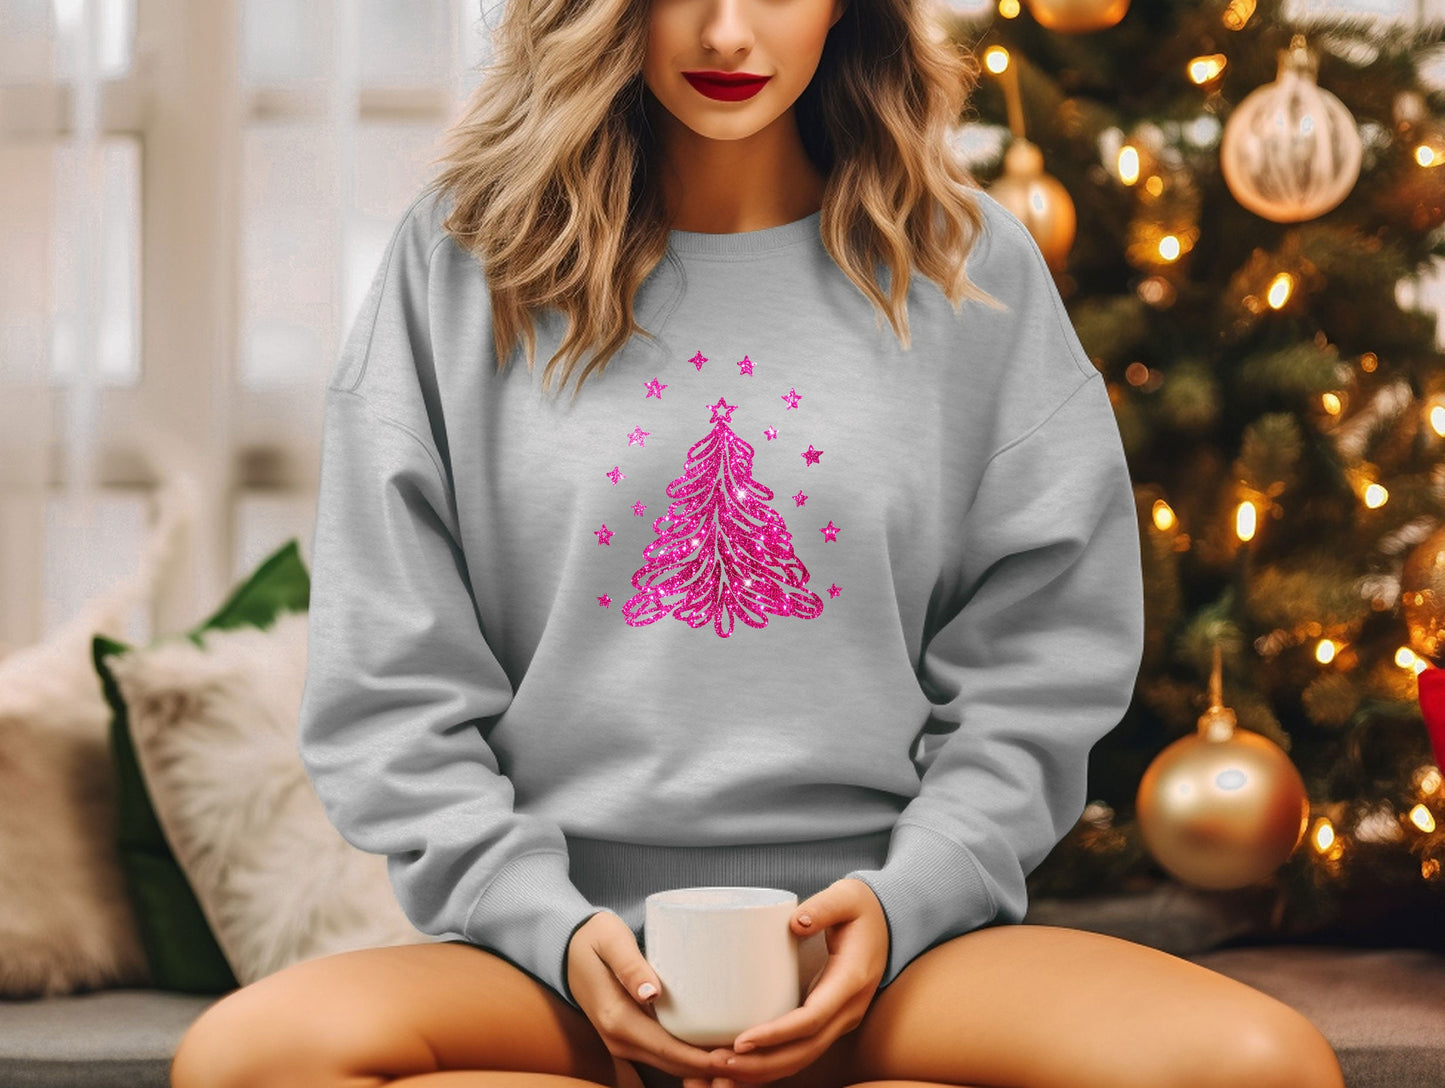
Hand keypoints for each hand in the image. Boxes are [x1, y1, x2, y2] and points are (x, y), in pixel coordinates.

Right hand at [566, 909, 736, 1085]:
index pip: (669, 1050)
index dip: (703, 1058)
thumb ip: (630, 965)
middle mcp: (619, 1039)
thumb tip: (652, 993)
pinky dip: (689, 1058)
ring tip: (741, 1058)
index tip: (736, 1055)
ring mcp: (622, 1041)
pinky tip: (715, 1051)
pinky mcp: (629, 1036)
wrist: (564, 948)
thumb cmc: (592, 938)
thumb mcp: (609, 941)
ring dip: (702, 1066)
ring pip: (670, 1064)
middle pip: (674, 1064)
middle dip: (710, 1067)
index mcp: (617, 1019)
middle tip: (751, 1060)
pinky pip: (663, 1055)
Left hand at [692, 878, 887, 1086]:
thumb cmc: (863, 909)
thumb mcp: (847, 897)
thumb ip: (824, 906)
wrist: (890, 923)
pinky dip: (775, 1063)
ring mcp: (842, 1019)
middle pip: (805, 1050)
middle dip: (762, 1062)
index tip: (742, 1040)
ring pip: (804, 1057)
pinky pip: (803, 1050)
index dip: (777, 1034)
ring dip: (765, 1069)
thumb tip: (796, 922)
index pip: (812, 1019)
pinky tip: (746, 1066)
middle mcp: (849, 1009)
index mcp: (851, 981)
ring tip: (724, 1067)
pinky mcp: (831, 1021)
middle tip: (720, 1061)